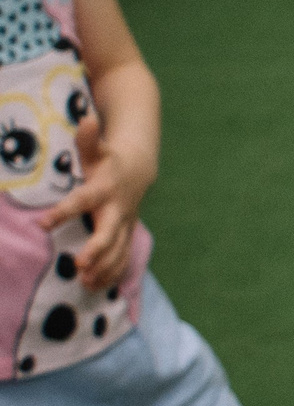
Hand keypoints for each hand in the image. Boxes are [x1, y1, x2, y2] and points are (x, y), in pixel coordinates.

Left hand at [39, 113, 149, 288]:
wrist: (139, 170)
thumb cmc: (109, 160)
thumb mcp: (97, 148)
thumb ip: (88, 138)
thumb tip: (86, 119)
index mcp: (103, 189)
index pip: (82, 201)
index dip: (63, 212)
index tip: (43, 224)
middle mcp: (116, 210)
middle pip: (109, 232)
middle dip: (97, 249)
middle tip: (80, 264)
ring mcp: (125, 224)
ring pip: (118, 249)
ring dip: (104, 267)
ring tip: (86, 282)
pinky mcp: (127, 234)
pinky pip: (123, 257)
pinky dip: (113, 273)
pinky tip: (98, 287)